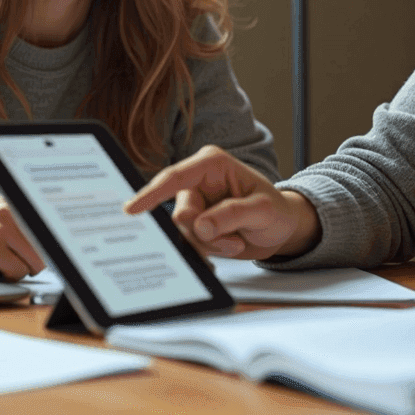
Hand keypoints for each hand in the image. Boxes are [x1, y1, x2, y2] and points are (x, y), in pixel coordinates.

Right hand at [0, 195, 45, 280]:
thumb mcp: (0, 211)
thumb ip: (23, 221)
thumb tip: (51, 241)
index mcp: (14, 204)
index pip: (46, 227)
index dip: (49, 243)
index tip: (52, 251)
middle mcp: (8, 215)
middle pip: (44, 246)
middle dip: (38, 259)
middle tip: (27, 261)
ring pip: (34, 261)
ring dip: (25, 267)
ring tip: (11, 263)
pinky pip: (17, 271)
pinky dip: (12, 275)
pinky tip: (0, 269)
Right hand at [124, 145, 319, 259]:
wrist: (281, 228)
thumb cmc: (276, 210)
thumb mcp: (263, 210)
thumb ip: (232, 214)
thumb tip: (201, 226)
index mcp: (211, 164)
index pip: (175, 177)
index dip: (151, 193)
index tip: (132, 209)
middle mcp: (198, 182)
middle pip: (180, 214)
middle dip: (205, 234)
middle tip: (233, 241)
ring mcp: (195, 204)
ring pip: (184, 233)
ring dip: (210, 245)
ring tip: (236, 242)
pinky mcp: (195, 224)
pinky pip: (189, 243)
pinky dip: (210, 250)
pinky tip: (229, 245)